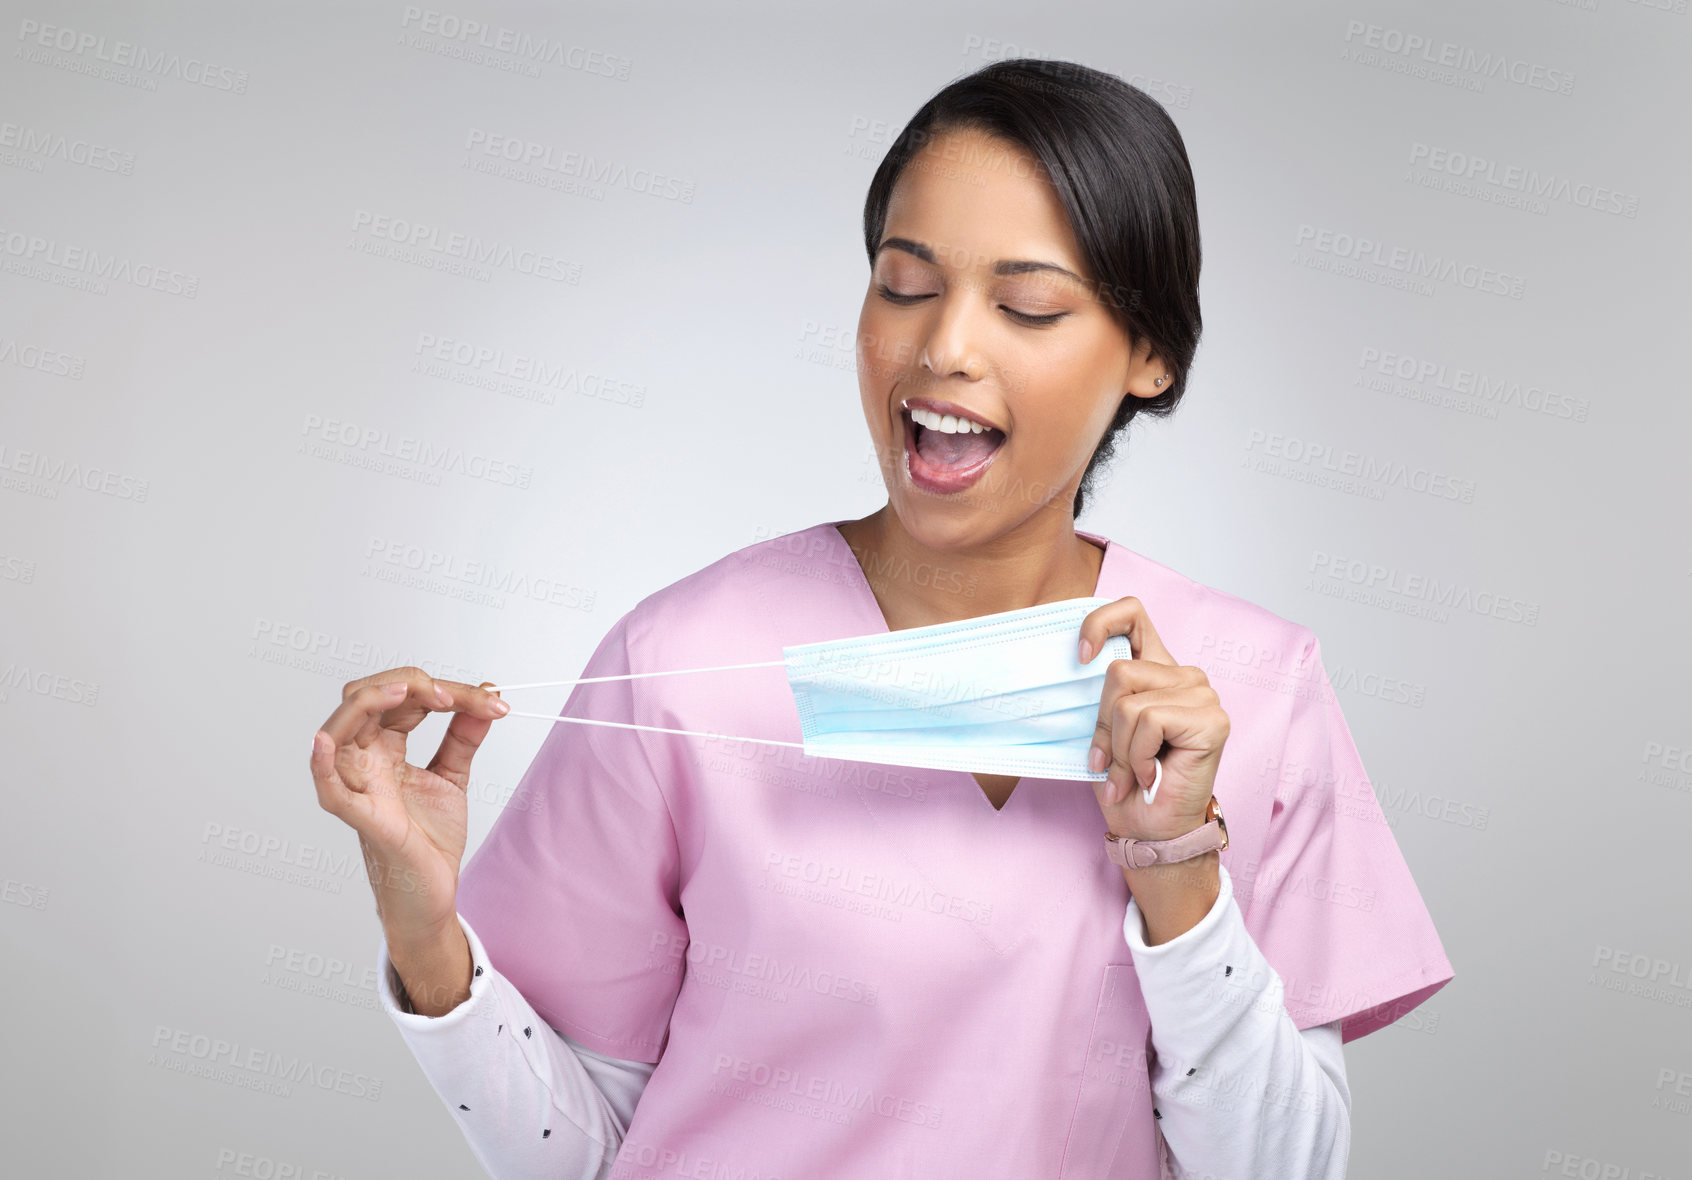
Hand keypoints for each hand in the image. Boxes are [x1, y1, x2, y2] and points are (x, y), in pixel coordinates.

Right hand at [308, 667, 509, 944]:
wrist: (433, 894)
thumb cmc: (430, 839)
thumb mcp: (452, 776)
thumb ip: (464, 736)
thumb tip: (486, 695)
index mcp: (383, 750)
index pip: (401, 700)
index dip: (440, 689)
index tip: (489, 698)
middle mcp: (364, 762)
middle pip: (366, 699)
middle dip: (409, 684)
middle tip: (454, 697)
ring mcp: (359, 787)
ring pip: (340, 728)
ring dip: (372, 701)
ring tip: (409, 691)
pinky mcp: (365, 819)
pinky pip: (330, 791)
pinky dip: (322, 765)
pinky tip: (324, 742)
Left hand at [1077, 596, 1230, 842]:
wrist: (1149, 829)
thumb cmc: (1125, 782)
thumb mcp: (1101, 730)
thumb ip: (1099, 694)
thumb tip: (1075, 663)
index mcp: (1156, 668)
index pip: (1132, 613)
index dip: (1101, 623)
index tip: (1081, 656)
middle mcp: (1183, 674)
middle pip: (1118, 670)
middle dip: (1102, 724)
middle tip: (1109, 761)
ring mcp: (1202, 694)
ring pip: (1128, 701)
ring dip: (1119, 748)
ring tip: (1132, 773)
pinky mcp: (1212, 719)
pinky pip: (1148, 721)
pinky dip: (1137, 756)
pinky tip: (1151, 775)